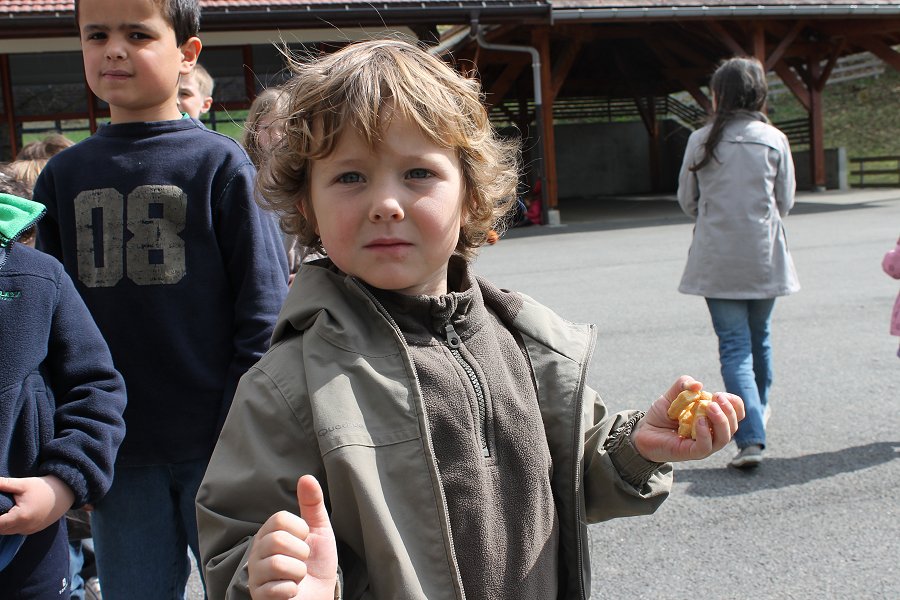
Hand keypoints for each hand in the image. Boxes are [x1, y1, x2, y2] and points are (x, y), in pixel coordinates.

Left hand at [0, 475, 74, 534]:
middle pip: (1, 529)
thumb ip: (4, 484)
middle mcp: (24, 527)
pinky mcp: (34, 530)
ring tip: (5, 511)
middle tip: (0, 507)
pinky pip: (17, 531)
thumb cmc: (44, 487)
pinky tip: (13, 514)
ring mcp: (30, 530)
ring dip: (3, 524)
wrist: (66, 492)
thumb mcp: (23, 484)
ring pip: (8, 532)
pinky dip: (12, 525)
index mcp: (20, 517)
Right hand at [248, 475, 337, 599]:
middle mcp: (257, 551)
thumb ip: (312, 504)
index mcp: (269, 533)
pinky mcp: (258, 596)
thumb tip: (306, 477)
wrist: (320, 595)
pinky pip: (277, 589)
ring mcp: (255, 575)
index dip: (300, 530)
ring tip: (297, 576)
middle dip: (301, 553)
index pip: (280, 519)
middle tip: (302, 561)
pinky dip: (292, 590)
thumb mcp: (319, 530)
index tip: (305, 540)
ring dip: (298, 573)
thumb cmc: (318, 564)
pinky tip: (291, 591)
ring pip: (277, 565)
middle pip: (277, 540)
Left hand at [632, 375, 744, 462]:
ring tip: (710, 407)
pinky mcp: (692, 452)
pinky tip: (699, 421)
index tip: (721, 395)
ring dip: (721, 421)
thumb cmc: (662, 415)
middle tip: (716, 398)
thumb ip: (683, 386)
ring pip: (724, 438)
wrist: (643, 432)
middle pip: (733, 426)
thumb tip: (698, 384)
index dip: (734, 403)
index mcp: (713, 419)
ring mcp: (704, 445)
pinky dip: (706, 433)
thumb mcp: (671, 396)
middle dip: (729, 410)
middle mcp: (712, 433)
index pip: (736, 414)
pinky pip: (706, 446)